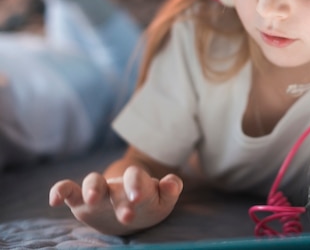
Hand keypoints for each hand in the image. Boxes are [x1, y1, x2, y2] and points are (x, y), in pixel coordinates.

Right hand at [49, 165, 182, 235]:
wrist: (130, 207)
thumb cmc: (149, 203)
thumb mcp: (162, 200)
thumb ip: (170, 190)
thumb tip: (172, 183)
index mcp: (138, 185)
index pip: (138, 179)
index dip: (138, 186)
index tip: (139, 199)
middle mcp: (117, 187)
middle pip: (117, 186)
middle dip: (120, 198)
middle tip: (127, 215)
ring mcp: (98, 192)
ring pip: (92, 182)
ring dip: (92, 188)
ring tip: (92, 199)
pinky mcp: (81, 201)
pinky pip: (68, 191)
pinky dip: (59, 191)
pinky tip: (53, 200)